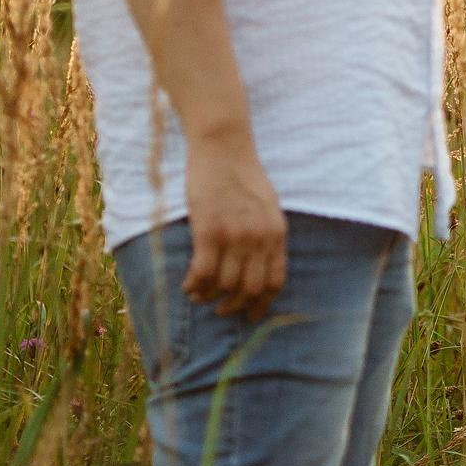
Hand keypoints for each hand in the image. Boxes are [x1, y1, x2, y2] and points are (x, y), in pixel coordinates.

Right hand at [182, 130, 285, 319]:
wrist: (224, 149)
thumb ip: (267, 235)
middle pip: (250, 289)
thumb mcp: (268, 207)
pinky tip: (188, 286)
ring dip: (210, 297)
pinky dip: (194, 286)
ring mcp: (235, 236)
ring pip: (224, 285)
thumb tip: (260, 267)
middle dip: (234, 306)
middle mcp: (259, 238)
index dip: (262, 305)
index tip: (250, 316)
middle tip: (221, 309)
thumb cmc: (243, 176)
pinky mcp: (208, 231)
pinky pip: (202, 273)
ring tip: (200, 296)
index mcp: (277, 233)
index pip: (275, 282)